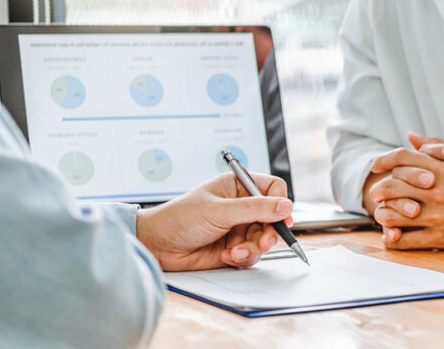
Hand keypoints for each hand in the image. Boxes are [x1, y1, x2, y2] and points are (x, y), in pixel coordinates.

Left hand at [136, 173, 292, 270]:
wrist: (157, 246)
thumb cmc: (180, 219)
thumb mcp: (220, 211)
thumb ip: (255, 209)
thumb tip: (286, 207)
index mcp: (237, 187)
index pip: (272, 189)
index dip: (280, 203)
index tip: (281, 217)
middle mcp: (241, 206)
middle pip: (273, 217)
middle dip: (269, 232)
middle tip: (263, 242)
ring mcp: (238, 228)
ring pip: (264, 238)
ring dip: (253, 248)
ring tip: (236, 251)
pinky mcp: (235, 247)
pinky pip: (252, 254)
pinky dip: (242, 257)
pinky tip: (227, 255)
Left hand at [363, 133, 443, 249]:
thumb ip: (436, 146)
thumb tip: (410, 135)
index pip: (404, 158)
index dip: (385, 159)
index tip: (376, 166)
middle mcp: (439, 192)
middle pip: (393, 186)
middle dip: (380, 189)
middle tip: (376, 193)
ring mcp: (439, 216)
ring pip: (395, 215)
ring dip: (383, 214)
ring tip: (383, 214)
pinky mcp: (441, 238)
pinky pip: (407, 241)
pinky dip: (393, 239)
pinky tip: (392, 235)